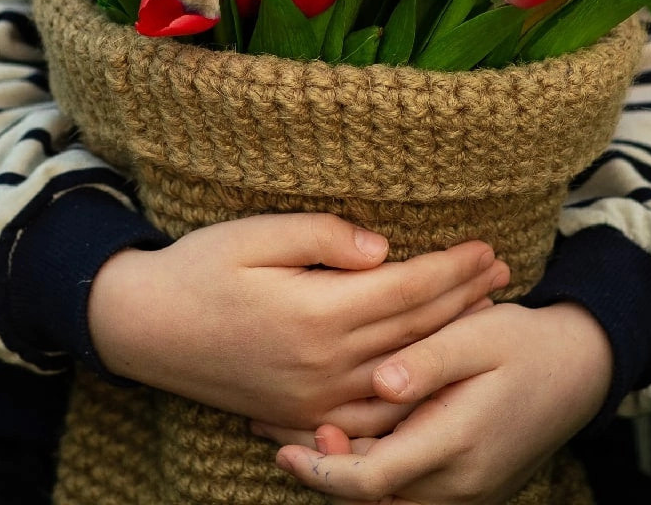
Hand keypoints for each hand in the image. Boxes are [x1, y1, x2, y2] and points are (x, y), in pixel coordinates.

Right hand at [87, 212, 508, 429]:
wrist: (145, 329)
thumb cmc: (200, 268)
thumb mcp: (255, 233)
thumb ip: (323, 237)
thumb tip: (385, 248)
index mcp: (317, 312)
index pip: (406, 288)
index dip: (452, 267)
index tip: (486, 246)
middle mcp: (323, 364)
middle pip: (414, 331)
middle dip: (464, 299)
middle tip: (504, 272)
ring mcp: (313, 399)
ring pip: (402, 378)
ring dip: (448, 345)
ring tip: (483, 316)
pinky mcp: (300, 415)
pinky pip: (371, 417)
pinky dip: (410, 395)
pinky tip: (430, 375)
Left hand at [269, 300, 613, 503]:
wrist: (579, 372)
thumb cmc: (523, 344)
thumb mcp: (478, 334)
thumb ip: (427, 360)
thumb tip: (379, 382)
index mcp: (457, 443)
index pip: (371, 478)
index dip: (321, 468)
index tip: (282, 447)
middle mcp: (459, 483)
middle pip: (371, 497)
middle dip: (321, 469)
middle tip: (276, 433)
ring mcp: (466, 494)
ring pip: (387, 499)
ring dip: (345, 472)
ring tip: (302, 433)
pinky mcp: (468, 490)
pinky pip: (408, 493)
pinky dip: (374, 473)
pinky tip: (348, 439)